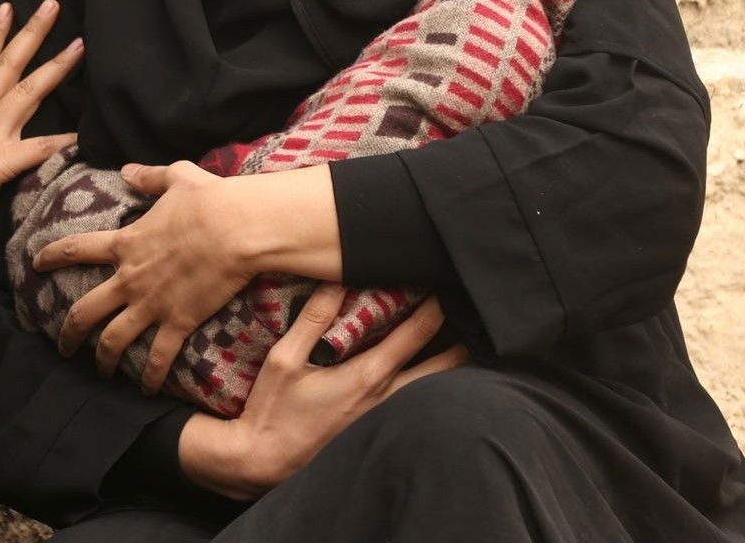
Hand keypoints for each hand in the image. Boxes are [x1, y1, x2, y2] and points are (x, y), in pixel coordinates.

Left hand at [34, 161, 250, 391]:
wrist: (237, 228)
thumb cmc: (210, 200)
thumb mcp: (177, 178)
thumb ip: (150, 177)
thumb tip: (128, 170)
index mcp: (126, 243)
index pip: (76, 249)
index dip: (52, 256)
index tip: (36, 264)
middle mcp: (130, 278)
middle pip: (85, 311)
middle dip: (69, 332)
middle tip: (62, 347)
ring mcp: (151, 303)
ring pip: (113, 340)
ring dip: (102, 360)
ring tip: (98, 374)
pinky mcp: (177, 322)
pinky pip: (158, 357)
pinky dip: (149, 377)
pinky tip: (146, 390)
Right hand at [177, 285, 468, 500]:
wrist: (264, 465)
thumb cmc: (273, 411)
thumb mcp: (284, 359)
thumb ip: (312, 318)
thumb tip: (334, 279)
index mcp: (369, 376)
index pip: (418, 332)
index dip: (438, 304)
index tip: (447, 279)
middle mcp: (389, 399)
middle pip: (448, 365)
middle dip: (467, 336)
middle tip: (479, 310)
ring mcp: (390, 420)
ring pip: (439, 389)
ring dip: (458, 364)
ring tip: (474, 340)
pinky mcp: (382, 432)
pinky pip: (422, 405)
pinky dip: (439, 387)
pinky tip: (444, 378)